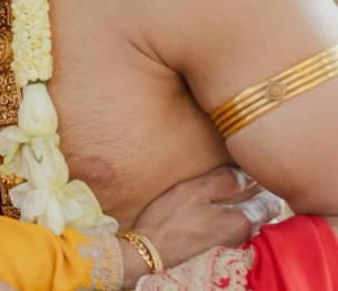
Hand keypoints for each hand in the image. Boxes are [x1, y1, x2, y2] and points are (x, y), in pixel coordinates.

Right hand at [127, 166, 260, 276]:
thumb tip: (246, 173)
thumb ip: (224, 180)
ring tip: (233, 192)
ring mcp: (234, 244)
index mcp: (244, 220)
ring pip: (252, 222)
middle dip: (259, 196)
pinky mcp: (220, 249)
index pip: (271, 200)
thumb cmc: (170, 218)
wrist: (150, 250)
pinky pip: (238, 229)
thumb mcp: (195, 191)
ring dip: (247, 207)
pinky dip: (235, 217)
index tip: (253, 170)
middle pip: (264, 213)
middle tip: (246, 179)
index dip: (263, 183)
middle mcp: (245, 235)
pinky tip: (219, 210)